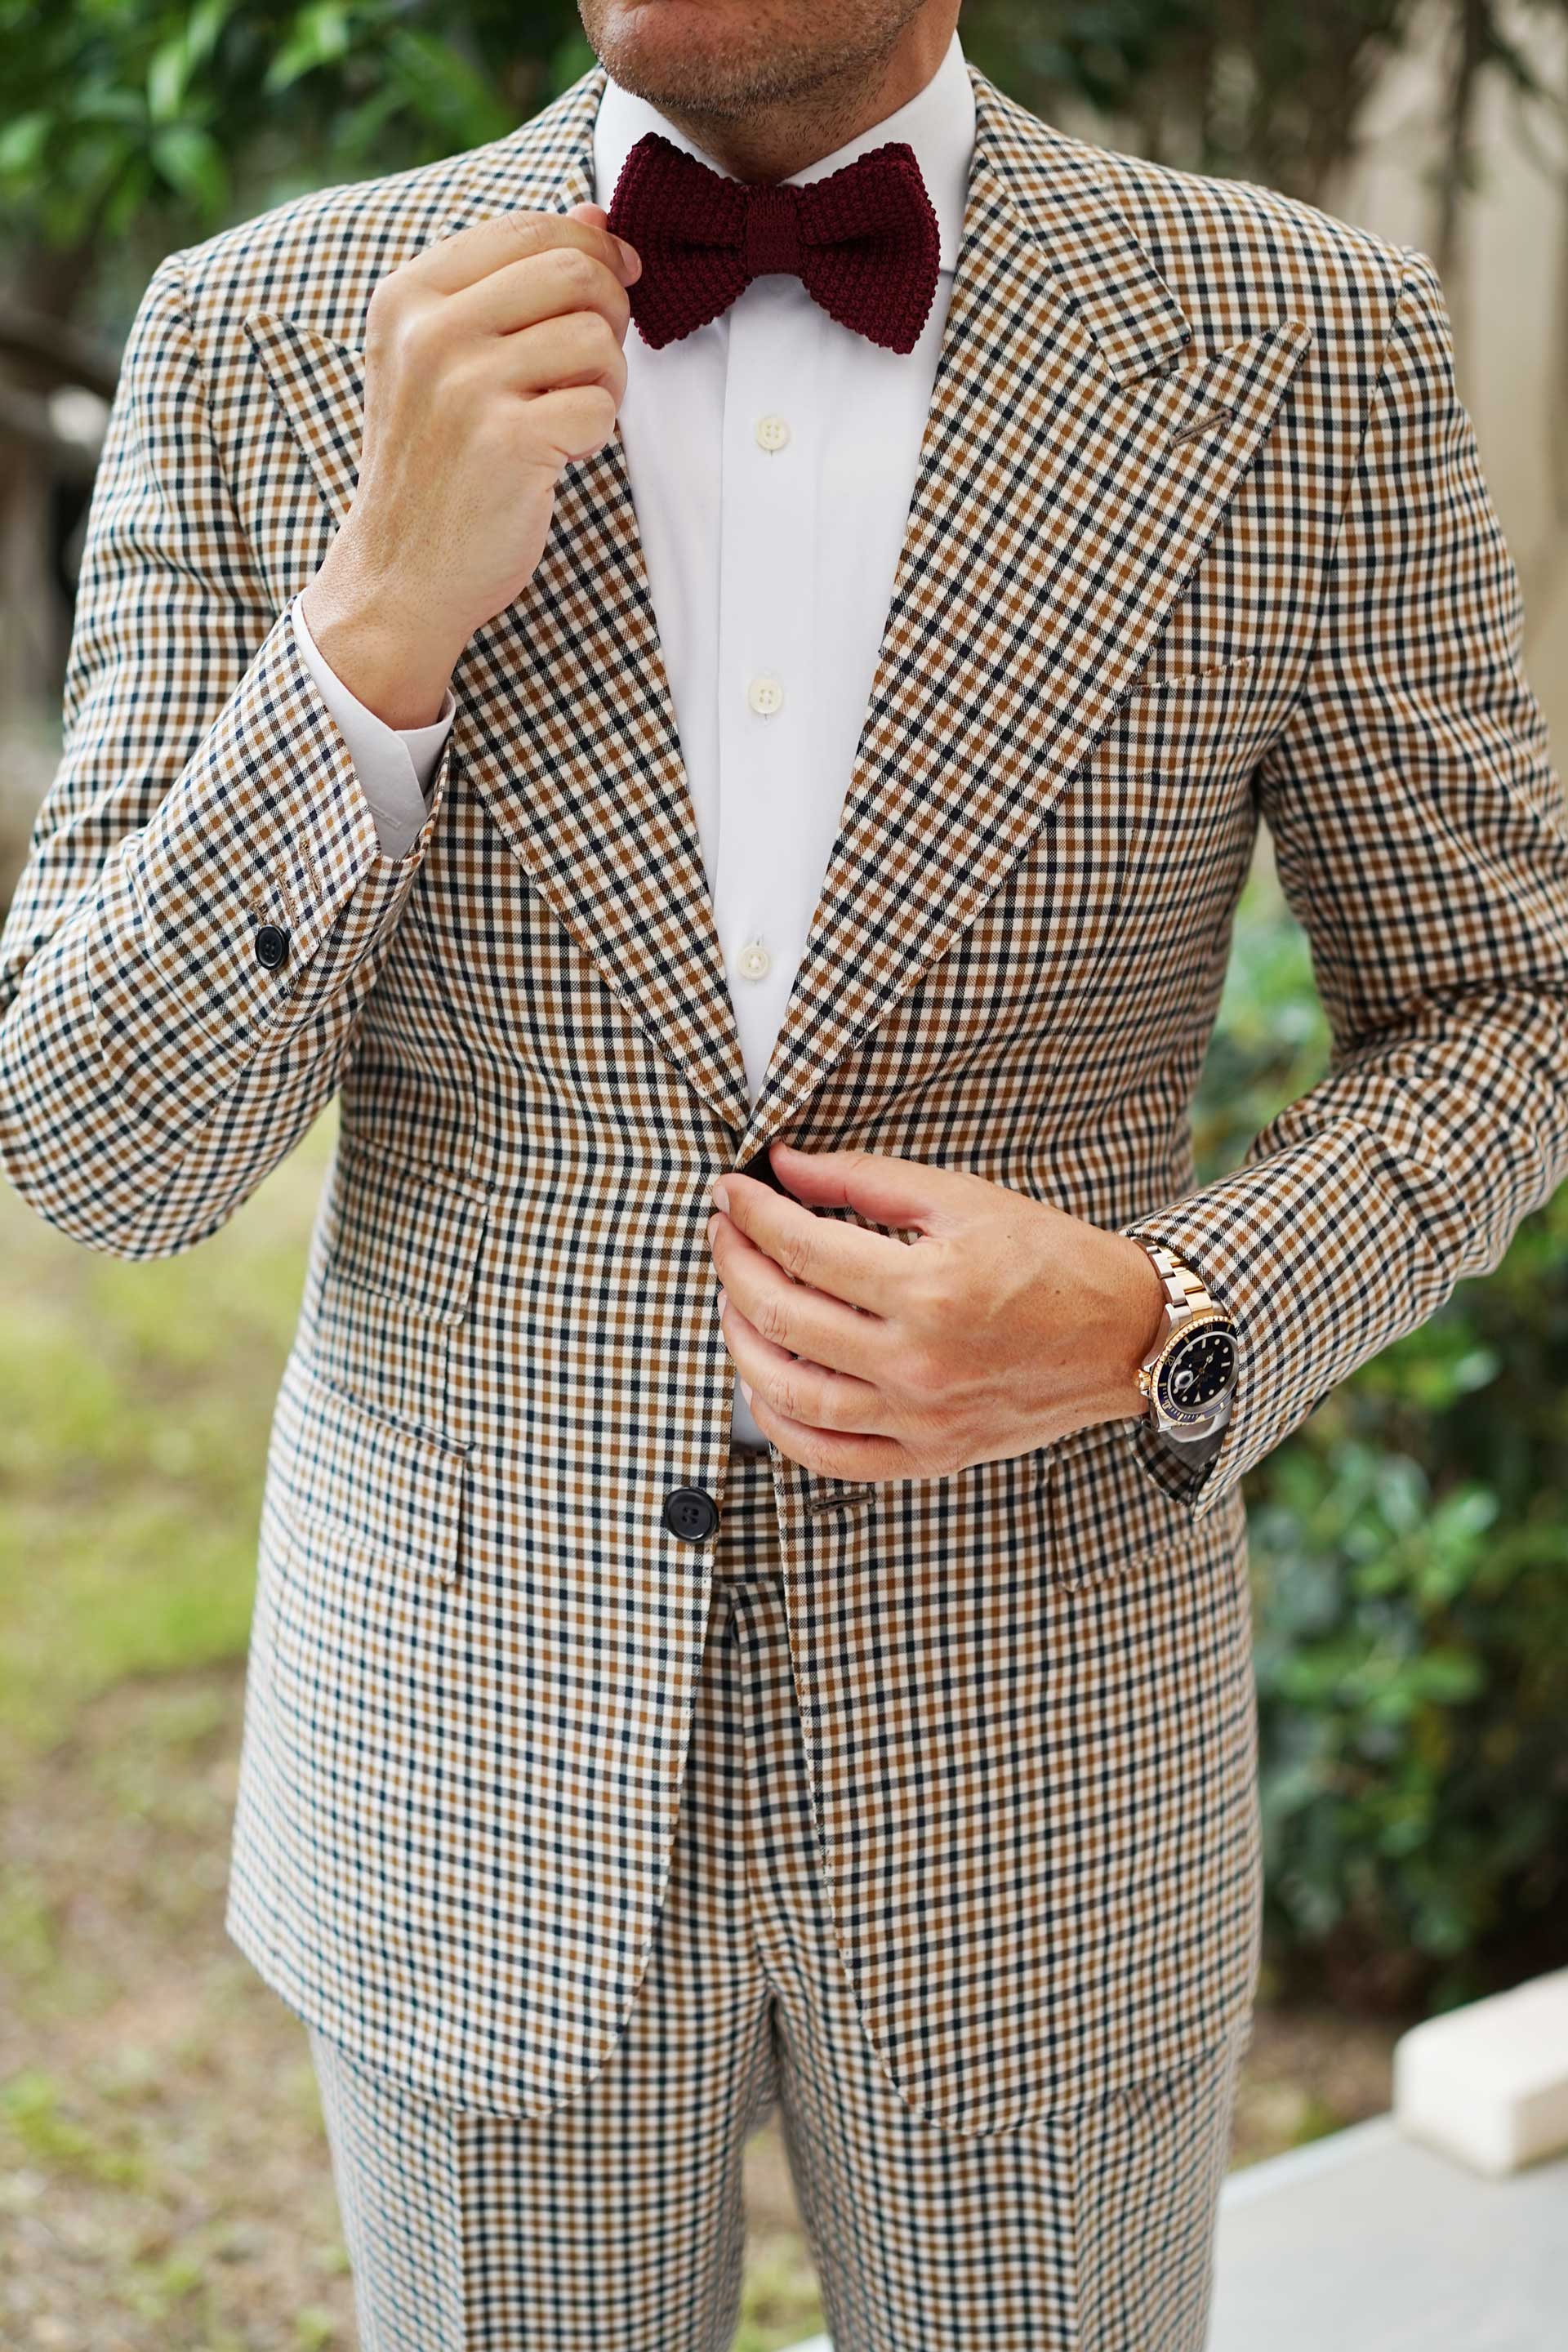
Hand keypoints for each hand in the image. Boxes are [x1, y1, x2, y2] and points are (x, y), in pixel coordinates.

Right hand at [300, 200, 641, 727]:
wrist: (400, 574)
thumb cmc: (436, 465)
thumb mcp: (446, 357)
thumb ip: (513, 283)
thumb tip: (597, 217)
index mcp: (410, 294)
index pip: (530, 229)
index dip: (593, 252)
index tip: (614, 285)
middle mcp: (430, 330)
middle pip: (575, 271)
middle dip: (609, 316)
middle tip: (591, 365)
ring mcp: (465, 385)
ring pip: (596, 338)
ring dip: (606, 383)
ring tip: (568, 417)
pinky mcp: (506, 442)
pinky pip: (598, 407)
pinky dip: (595, 435)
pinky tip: (558, 456)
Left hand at [705, 1141, 1170, 1480]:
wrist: (1123, 1334)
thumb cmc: (1050, 1260)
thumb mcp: (962, 1199)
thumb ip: (863, 1180)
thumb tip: (783, 1167)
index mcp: (930, 1287)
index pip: (803, 1248)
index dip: (751, 1214)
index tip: (730, 1192)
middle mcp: (920, 1361)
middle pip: (784, 1316)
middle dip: (734, 1267)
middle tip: (724, 1235)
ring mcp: (922, 1417)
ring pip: (791, 1394)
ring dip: (742, 1343)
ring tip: (735, 1302)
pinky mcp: (929, 1456)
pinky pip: (829, 1456)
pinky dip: (779, 1423)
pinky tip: (763, 1384)